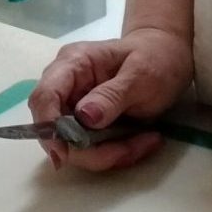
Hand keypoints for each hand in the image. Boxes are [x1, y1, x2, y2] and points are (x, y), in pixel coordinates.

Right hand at [28, 24, 192, 172]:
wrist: (167, 56)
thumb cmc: (155, 57)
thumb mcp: (142, 74)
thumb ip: (113, 94)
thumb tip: (84, 116)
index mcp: (73, 63)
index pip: (45, 96)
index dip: (48, 127)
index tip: (64, 155)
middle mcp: (66, 85)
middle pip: (56, 130)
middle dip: (89, 150)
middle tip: (129, 151)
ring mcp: (74, 106)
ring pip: (73, 146)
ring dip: (107, 154)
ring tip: (145, 142)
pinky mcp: (86, 124)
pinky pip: (90, 148)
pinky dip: (113, 152)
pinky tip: (140, 142)